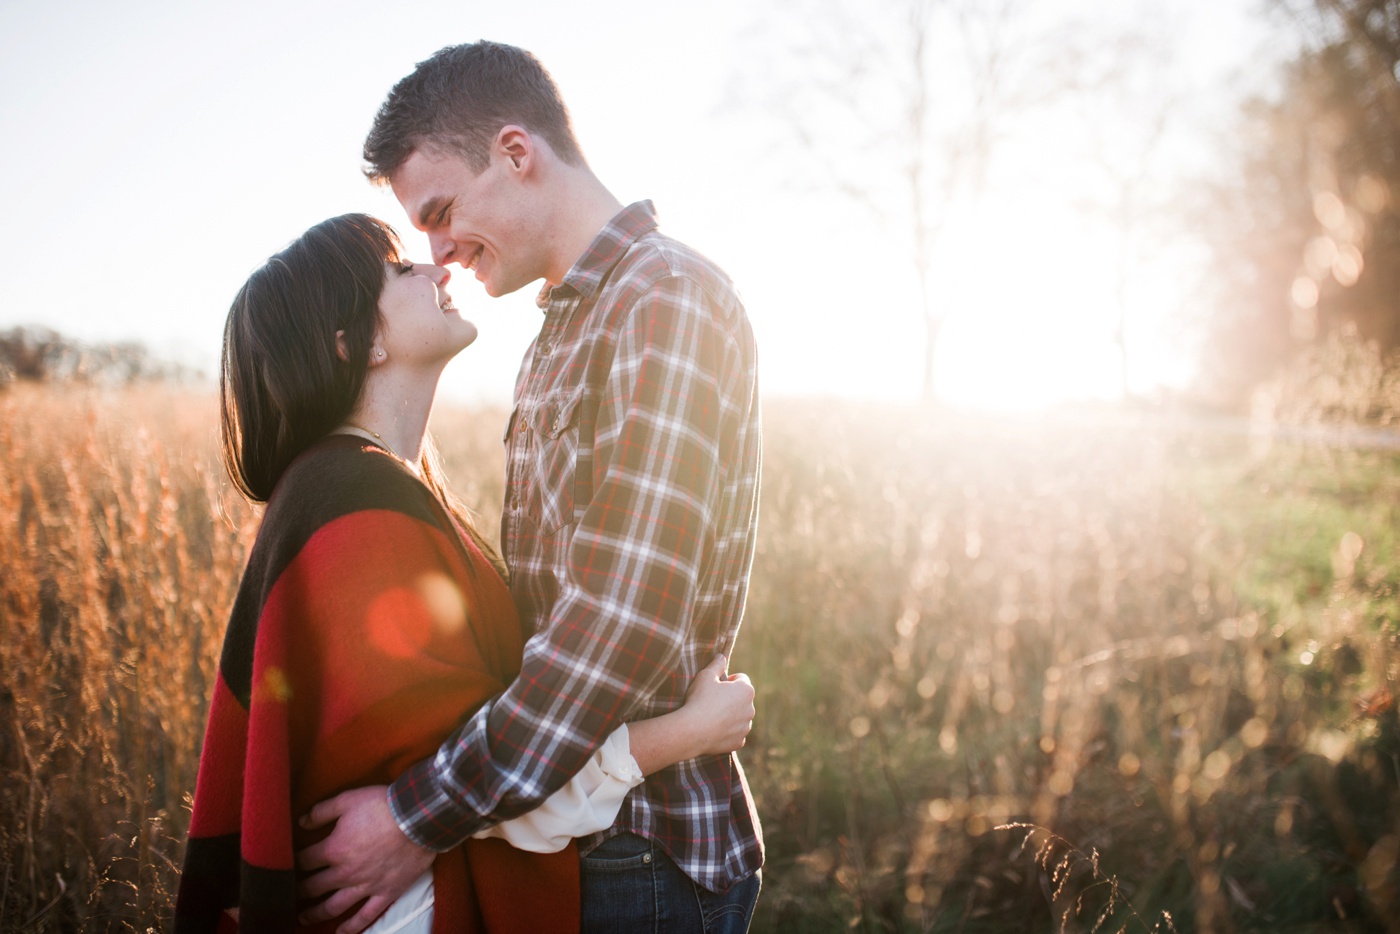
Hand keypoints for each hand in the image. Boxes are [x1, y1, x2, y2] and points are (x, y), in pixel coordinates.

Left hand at [295, 785, 434, 933]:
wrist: (418, 818)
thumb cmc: (382, 806)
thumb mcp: (347, 799)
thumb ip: (321, 811)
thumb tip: (301, 821)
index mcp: (334, 850)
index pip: (305, 860)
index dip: (295, 861)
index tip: (293, 862)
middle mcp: (345, 873)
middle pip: (314, 886)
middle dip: (300, 890)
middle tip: (292, 893)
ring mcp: (365, 886)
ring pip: (333, 906)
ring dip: (315, 914)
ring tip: (303, 918)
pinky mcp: (386, 893)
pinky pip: (366, 916)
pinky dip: (352, 927)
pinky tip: (341, 932)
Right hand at [681, 654, 755, 755]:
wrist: (692, 730)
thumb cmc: (699, 699)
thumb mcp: (705, 675)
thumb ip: (716, 664)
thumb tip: (722, 656)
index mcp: (746, 690)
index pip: (741, 679)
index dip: (728, 680)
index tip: (716, 686)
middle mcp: (751, 708)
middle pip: (742, 699)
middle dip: (731, 699)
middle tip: (712, 701)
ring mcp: (746, 727)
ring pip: (740, 717)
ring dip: (731, 715)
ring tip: (712, 716)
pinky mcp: (739, 742)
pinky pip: (736, 734)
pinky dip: (728, 732)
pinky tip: (714, 730)